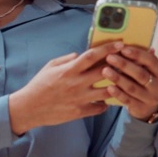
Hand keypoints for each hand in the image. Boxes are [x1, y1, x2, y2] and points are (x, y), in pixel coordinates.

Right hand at [9, 42, 123, 134]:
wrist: (29, 108)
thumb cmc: (39, 85)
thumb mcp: (50, 66)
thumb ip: (67, 59)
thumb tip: (80, 54)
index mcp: (69, 69)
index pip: (92, 56)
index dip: (108, 49)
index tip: (120, 44)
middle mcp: (76, 83)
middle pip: (104, 72)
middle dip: (118, 65)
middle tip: (128, 61)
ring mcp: (79, 99)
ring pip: (106, 91)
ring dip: (115, 85)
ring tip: (121, 82)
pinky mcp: (79, 112)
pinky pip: (99, 108)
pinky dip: (105, 104)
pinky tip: (106, 100)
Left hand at [102, 46, 157, 120]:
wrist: (147, 107)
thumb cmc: (141, 82)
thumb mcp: (144, 70)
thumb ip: (138, 59)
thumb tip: (125, 43)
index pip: (150, 60)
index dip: (137, 54)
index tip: (122, 49)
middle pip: (140, 74)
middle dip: (124, 65)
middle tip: (109, 58)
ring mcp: (150, 98)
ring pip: (133, 87)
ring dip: (118, 78)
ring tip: (105, 71)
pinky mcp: (141, 108)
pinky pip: (128, 100)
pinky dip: (118, 94)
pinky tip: (109, 88)